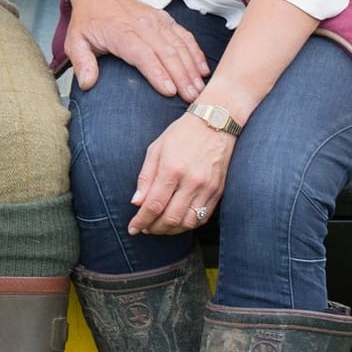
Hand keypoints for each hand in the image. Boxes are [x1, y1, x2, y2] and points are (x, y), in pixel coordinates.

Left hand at [66, 0, 209, 99]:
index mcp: (120, 32)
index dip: (157, 72)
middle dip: (181, 76)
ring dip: (191, 68)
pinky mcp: (166, 20)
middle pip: (166, 52)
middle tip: (192, 98)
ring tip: (200, 89)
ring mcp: (157, 21)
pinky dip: (196, 52)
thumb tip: (87, 83)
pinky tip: (203, 69)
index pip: (142, 54)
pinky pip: (185, 36)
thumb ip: (81, 62)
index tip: (169, 91)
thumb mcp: (75, 40)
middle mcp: (142, 25)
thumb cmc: (89, 20)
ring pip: (179, 45)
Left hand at [128, 111, 234, 235]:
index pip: (153, 205)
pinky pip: (203, 217)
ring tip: (160, 226)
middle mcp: (191, 181)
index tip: (132, 228)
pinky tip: (178, 220)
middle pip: (170, 218)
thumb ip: (145, 177)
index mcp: (172, 168)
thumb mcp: (156, 148)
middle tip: (145, 228)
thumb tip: (136, 202)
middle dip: (154, 228)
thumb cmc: (182, 133)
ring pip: (187, 223)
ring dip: (171, 230)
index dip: (141, 221)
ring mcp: (207, 187)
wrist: (216, 121)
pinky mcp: (218, 191)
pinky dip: (188, 224)